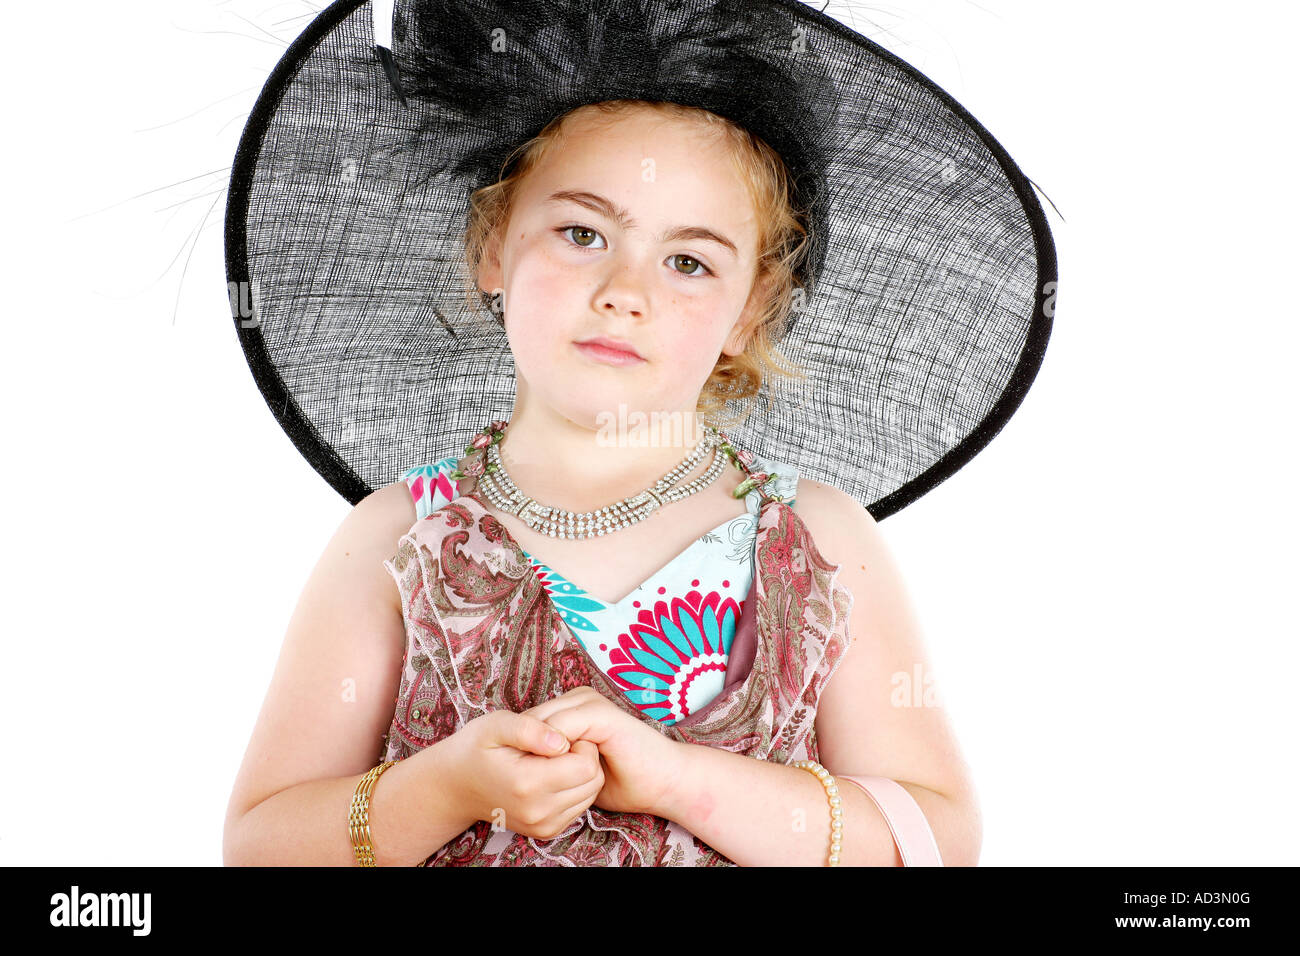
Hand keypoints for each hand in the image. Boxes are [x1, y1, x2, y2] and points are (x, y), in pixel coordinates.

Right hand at [441, 709, 604, 840]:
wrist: (456, 786)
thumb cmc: (476, 748)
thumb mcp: (496, 725)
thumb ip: (530, 728)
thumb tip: (561, 741)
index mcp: (527, 783)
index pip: (586, 765)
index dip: (581, 743)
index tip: (561, 734)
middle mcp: (538, 811)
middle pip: (593, 781)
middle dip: (585, 757)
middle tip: (559, 745)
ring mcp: (542, 826)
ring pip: (590, 794)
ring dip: (581, 773)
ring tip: (555, 760)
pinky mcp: (546, 831)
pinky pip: (580, 806)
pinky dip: (574, 788)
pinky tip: (553, 775)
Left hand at [521, 687, 683, 815]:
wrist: (663, 781)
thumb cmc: (621, 781)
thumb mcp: (575, 772)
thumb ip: (553, 763)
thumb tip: (517, 769)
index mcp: (573, 708)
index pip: (527, 722)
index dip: (517, 749)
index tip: (518, 775)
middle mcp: (580, 699)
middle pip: (529, 719)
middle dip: (522, 748)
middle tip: (525, 777)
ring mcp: (591, 703)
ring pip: (541, 721)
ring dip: (534, 750)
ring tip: (539, 776)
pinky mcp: (602, 714)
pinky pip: (561, 727)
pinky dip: (551, 748)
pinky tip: (556, 770)